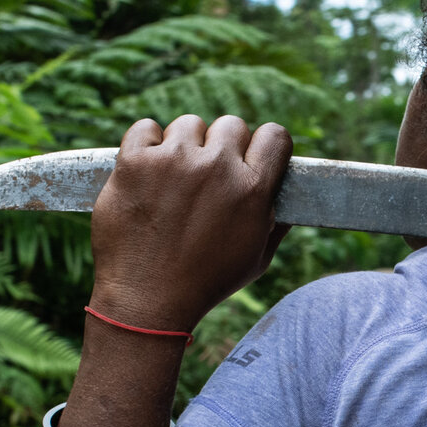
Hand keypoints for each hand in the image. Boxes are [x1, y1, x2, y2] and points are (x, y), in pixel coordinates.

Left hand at [88, 114, 291, 331]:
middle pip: (231, 125)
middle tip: (206, 175)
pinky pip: (145, 127)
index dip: (263, 145)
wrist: (147, 301)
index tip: (250, 156)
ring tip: (173, 179)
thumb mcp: (256, 260)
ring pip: (188, 125)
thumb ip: (277, 224)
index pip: (275, 135)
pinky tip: (147, 169)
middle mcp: (216, 168)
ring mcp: (173, 161)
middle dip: (221, 146)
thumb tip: (291, 202)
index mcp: (252, 190)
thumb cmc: (204, 284)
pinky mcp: (135, 161)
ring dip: (183, 146)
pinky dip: (146, 143)